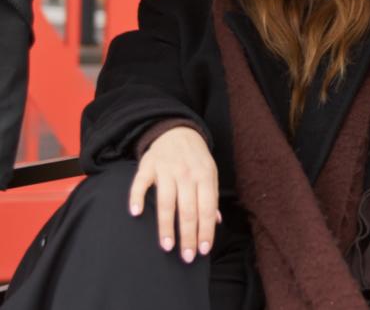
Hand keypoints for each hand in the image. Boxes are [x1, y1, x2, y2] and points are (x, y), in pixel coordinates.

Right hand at [128, 126, 218, 263]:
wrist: (177, 131)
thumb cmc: (195, 159)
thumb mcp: (210, 173)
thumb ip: (211, 197)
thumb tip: (215, 222)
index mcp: (205, 177)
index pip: (206, 208)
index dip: (205, 230)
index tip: (204, 250)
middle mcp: (186, 174)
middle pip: (188, 209)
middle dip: (188, 235)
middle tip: (187, 256)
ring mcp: (166, 169)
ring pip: (166, 201)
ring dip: (166, 226)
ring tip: (167, 246)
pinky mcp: (147, 166)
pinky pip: (141, 183)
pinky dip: (137, 197)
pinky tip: (135, 213)